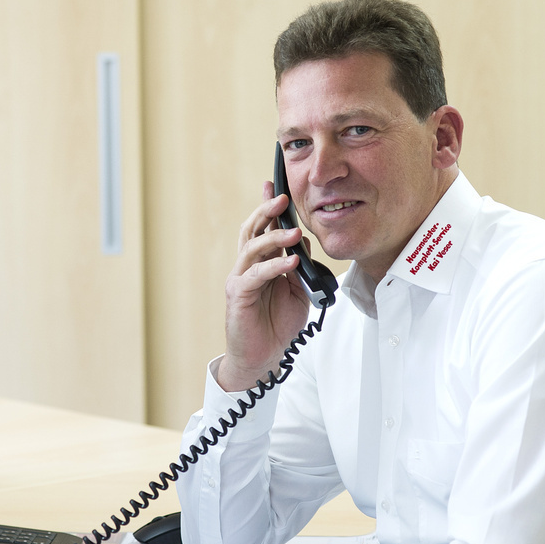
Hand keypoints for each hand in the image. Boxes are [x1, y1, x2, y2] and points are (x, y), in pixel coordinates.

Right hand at [217, 180, 312, 391]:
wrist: (264, 357)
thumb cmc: (277, 325)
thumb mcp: (297, 291)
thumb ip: (300, 268)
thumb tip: (305, 245)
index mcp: (261, 262)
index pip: (263, 228)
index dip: (268, 207)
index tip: (275, 186)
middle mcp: (248, 265)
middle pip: (253, 230)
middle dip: (267, 211)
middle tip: (283, 198)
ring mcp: (241, 278)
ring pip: (253, 248)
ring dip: (275, 237)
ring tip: (295, 232)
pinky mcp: (239, 295)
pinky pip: (256, 275)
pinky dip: (275, 266)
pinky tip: (291, 262)